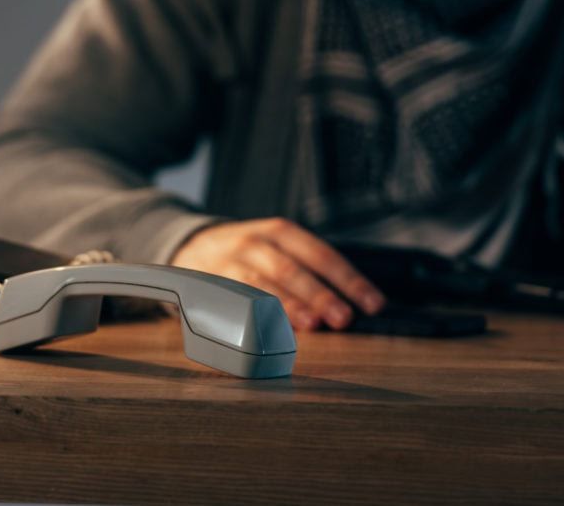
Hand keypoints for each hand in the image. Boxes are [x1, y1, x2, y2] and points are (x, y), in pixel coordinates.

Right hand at [170, 218, 385, 330]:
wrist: (190, 245)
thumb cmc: (247, 254)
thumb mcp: (276, 247)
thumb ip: (307, 270)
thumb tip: (349, 305)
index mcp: (281, 232)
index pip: (322, 254)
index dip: (349, 279)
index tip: (373, 303)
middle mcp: (256, 243)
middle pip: (292, 269)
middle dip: (320, 294)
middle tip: (344, 317)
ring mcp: (230, 263)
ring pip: (262, 284)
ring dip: (289, 305)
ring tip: (312, 324)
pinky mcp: (210, 283)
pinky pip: (234, 300)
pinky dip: (254, 316)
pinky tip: (270, 330)